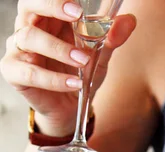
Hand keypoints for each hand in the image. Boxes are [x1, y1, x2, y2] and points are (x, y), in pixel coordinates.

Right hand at [0, 0, 135, 135]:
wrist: (69, 108)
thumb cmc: (79, 74)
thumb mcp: (99, 56)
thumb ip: (111, 38)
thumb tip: (129, 20)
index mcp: (48, 17)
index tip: (80, 6)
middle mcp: (28, 28)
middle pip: (28, 5)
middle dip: (51, 5)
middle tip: (76, 15)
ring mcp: (19, 50)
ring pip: (28, 38)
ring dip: (58, 48)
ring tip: (82, 61)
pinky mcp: (14, 73)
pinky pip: (30, 73)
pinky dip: (53, 78)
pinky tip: (74, 83)